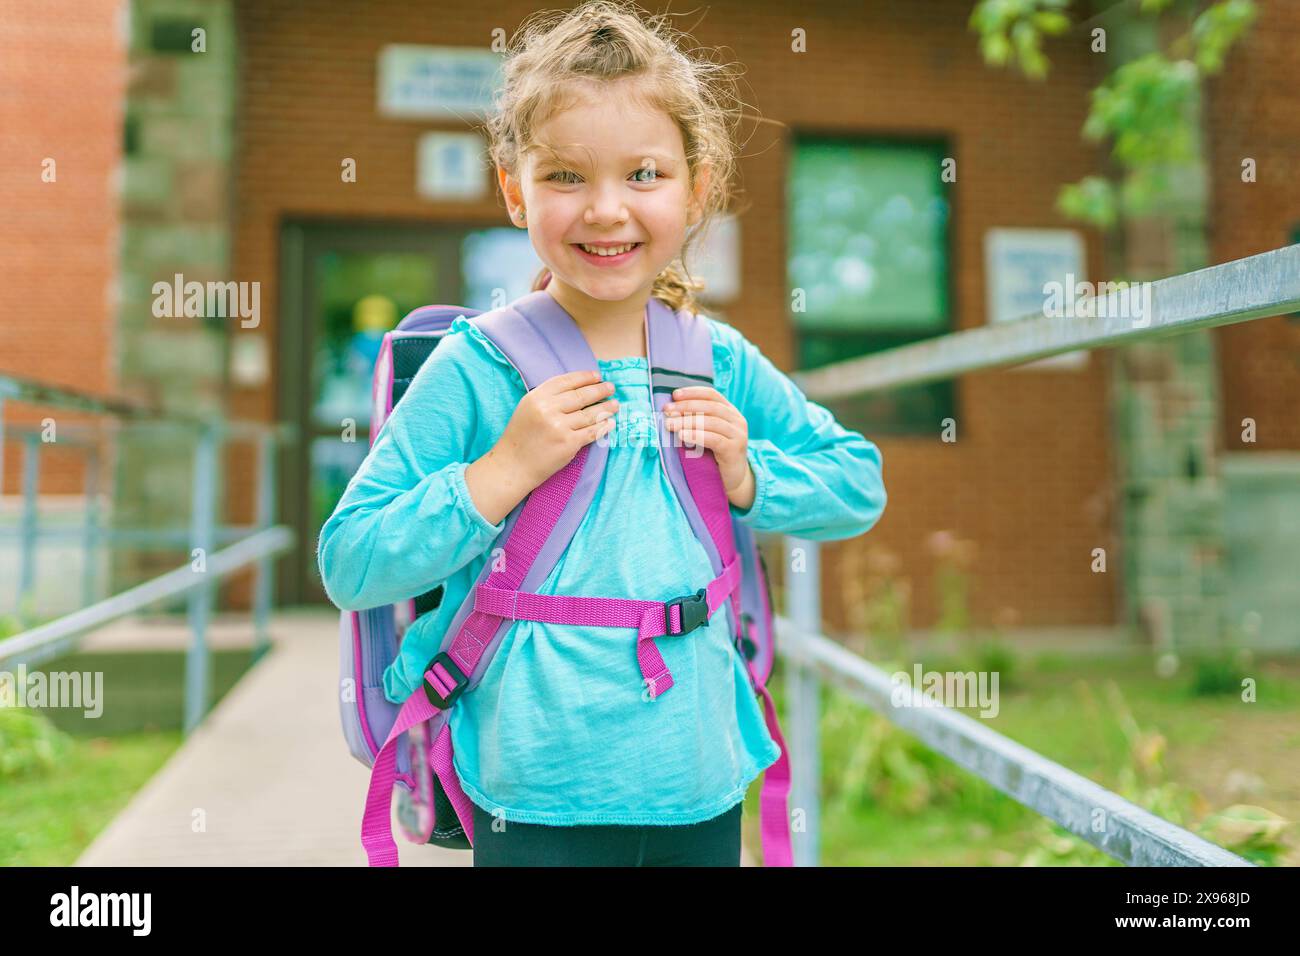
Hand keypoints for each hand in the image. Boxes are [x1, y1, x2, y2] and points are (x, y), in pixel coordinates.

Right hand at [465, 370, 616, 524]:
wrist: (514, 465)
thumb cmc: (521, 437)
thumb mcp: (528, 408)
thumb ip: (548, 397)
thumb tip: (577, 388)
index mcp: (537, 397)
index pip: (567, 381)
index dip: (585, 377)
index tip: (597, 376)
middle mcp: (548, 409)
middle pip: (582, 395)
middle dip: (600, 390)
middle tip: (611, 388)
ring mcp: (559, 427)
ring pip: (590, 414)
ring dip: (606, 408)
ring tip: (615, 405)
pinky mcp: (569, 443)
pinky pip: (591, 432)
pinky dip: (603, 427)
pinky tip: (610, 423)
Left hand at [662, 386, 755, 509]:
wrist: (732, 479)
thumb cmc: (714, 455)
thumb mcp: (706, 433)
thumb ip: (695, 420)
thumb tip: (670, 411)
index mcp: (730, 411)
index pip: (711, 395)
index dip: (693, 393)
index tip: (674, 395)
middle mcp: (737, 420)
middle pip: (710, 407)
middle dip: (686, 407)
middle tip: (667, 411)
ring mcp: (738, 435)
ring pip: (711, 422)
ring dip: (687, 421)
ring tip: (670, 424)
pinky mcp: (735, 449)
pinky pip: (714, 439)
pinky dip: (697, 435)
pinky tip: (682, 435)